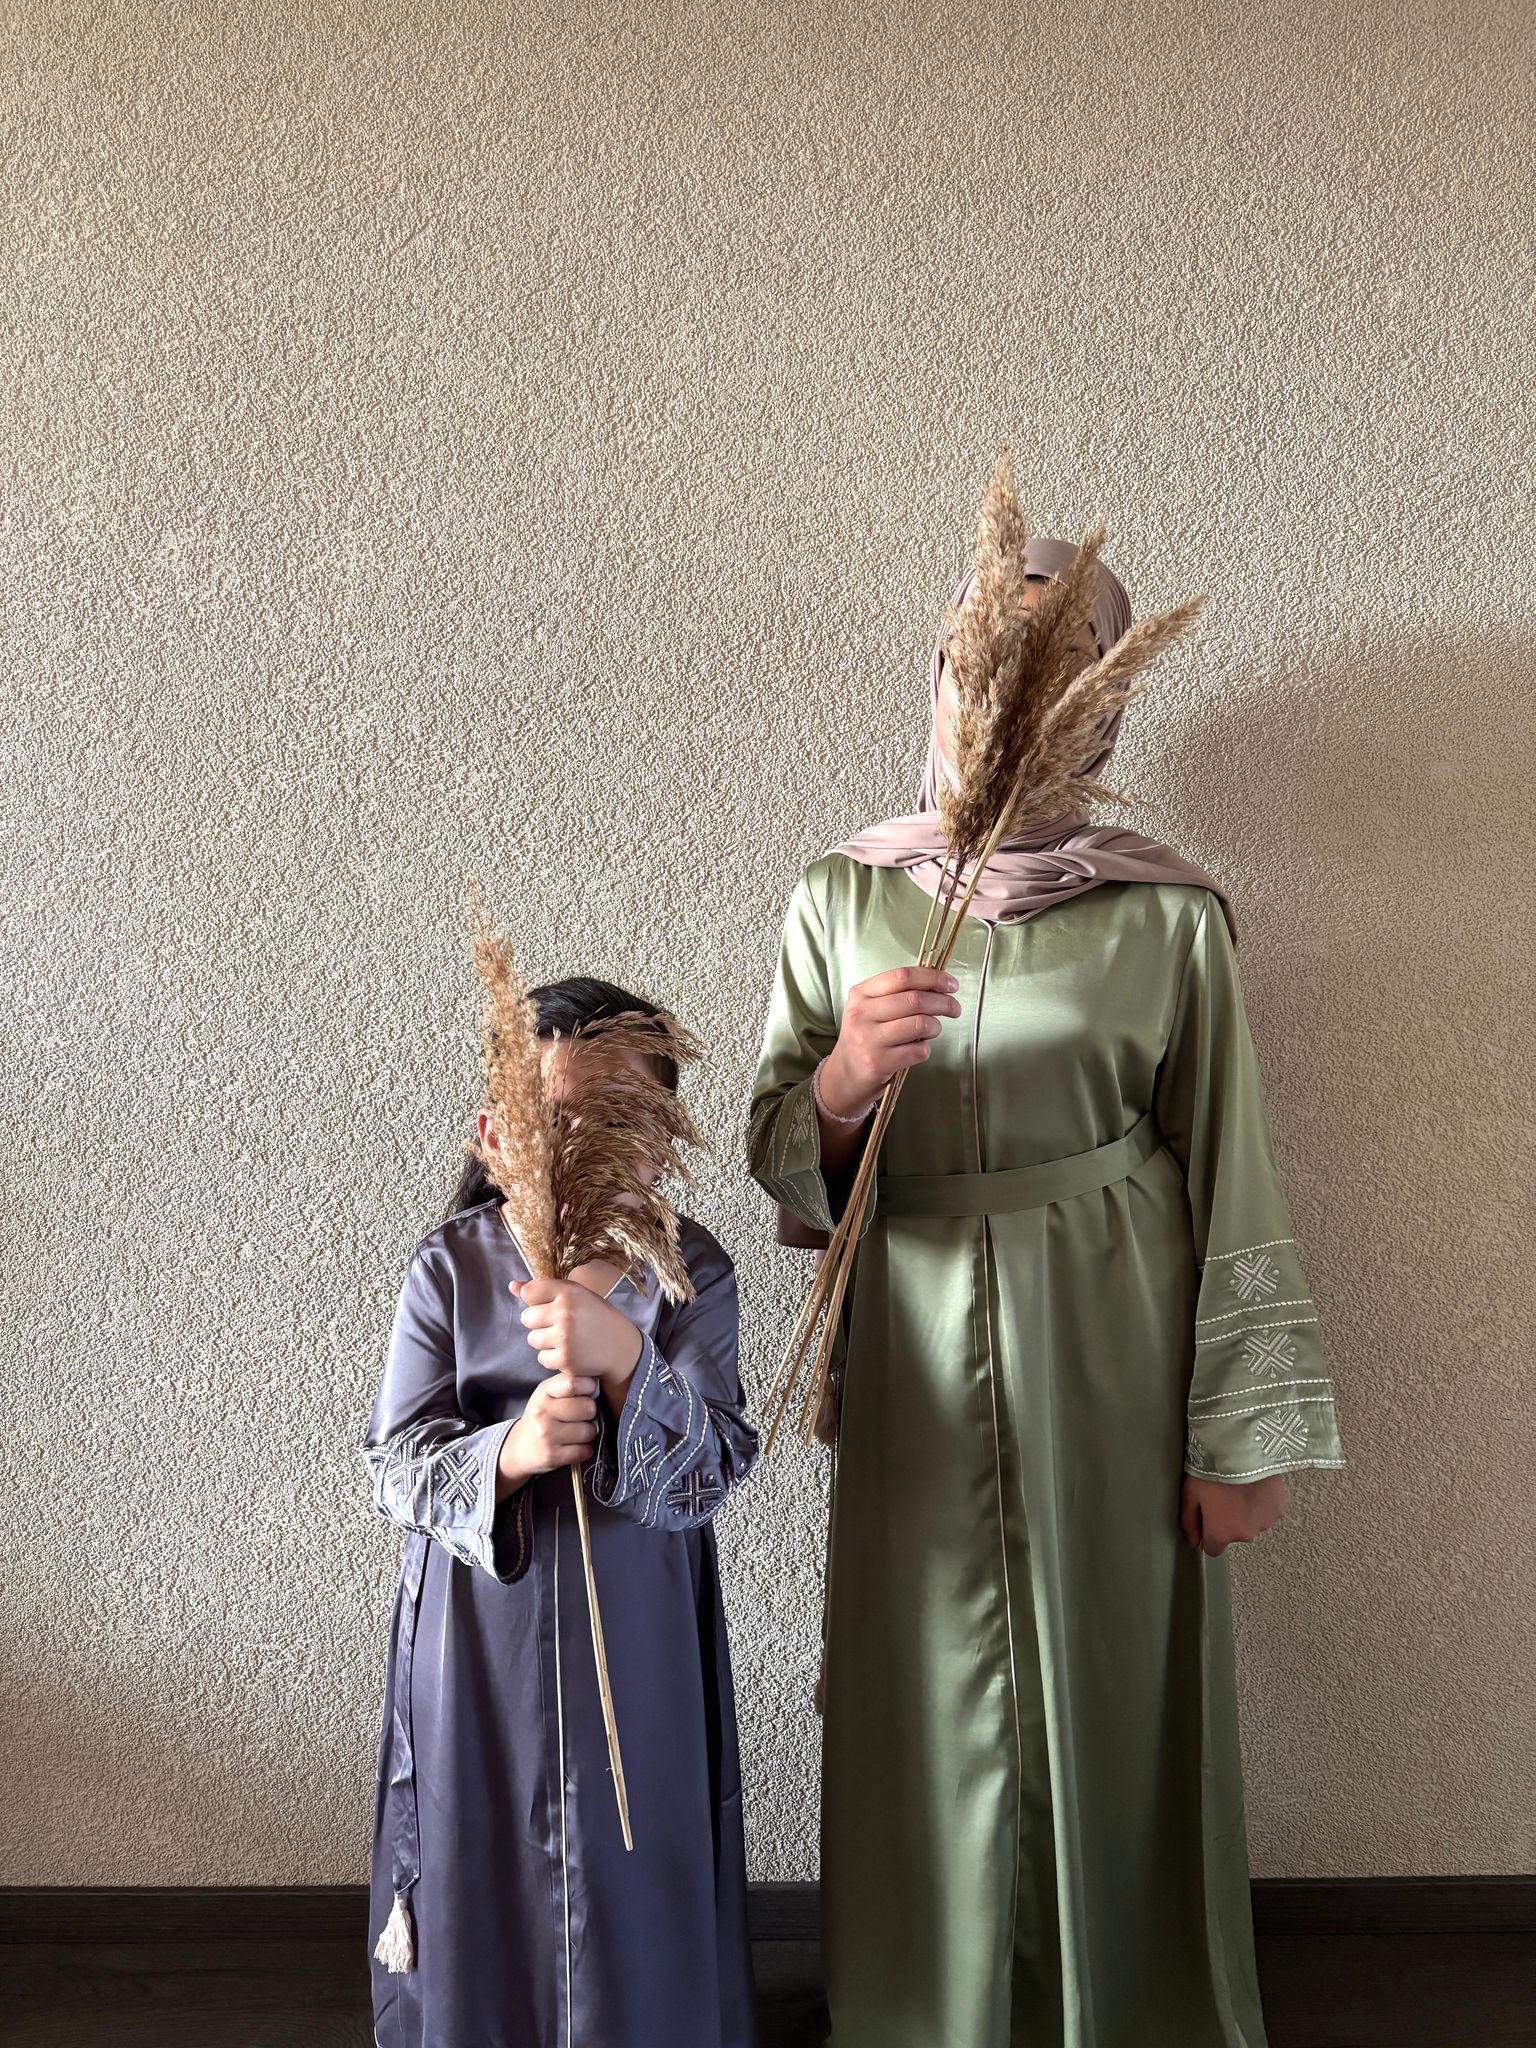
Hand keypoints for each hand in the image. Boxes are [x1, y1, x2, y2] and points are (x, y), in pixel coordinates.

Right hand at [496, 1369, 598, 1492]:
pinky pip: (585, 1451)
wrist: (520, 1447)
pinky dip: (585, 1450)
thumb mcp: (547, 1394)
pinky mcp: (552, 1456)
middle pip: (587, 1407)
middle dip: (590, 1412)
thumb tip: (596, 1377)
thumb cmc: (542, 1416)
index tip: (589, 1391)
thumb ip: (568, 1384)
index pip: (573, 1382)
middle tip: (582, 1416)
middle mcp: (542, 1412)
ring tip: (577, 1432)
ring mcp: (546, 1435)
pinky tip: (574, 1446)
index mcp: (543, 1392)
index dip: (589, 1386)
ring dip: (589, 1433)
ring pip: (589, 1431)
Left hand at [513, 1275, 643, 1384]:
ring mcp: (564, 1337)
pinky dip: (552, 1357)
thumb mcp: (576, 1295)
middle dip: (538, 1323)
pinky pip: (541, 1358)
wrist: (621, 1348)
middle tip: (559, 1324)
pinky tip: (569, 1352)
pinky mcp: (564, 1359)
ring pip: (532, 1339)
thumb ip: (543, 1289)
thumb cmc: (596, 1317)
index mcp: (569, 1292)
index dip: (536, 1301)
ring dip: (544, 1341)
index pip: (529, 1292)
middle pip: (526, 1317)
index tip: (550, 1305)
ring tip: (565, 1338)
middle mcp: (565, 1312)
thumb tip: (511, 1286)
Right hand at [819, 966, 962, 1120]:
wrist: (845, 1074)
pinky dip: (925, 1049)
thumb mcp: (870, 1009)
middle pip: (915, 1000)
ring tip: (933, 1030)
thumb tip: (938, 984)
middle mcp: (862, 1014)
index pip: (902, 977)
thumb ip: (897, 994)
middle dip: (944, 1002)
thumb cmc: (866, 1037)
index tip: (951, 984)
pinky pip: (918, 1050)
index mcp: (861, 994)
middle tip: (955, 1008)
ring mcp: (869, 1039)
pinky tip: (917, 1049)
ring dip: (936, 1027)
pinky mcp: (878, 1062)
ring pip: (920, 1024)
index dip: (932, 978)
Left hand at [1180, 1474, 1286, 1555]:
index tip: (1208, 1518)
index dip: (1209, 1534)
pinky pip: (1267, 1510)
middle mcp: (1245, 1534)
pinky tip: (1255, 1485)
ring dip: (1247, 1511)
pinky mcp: (1279, 1508)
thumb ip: (1189, 1521)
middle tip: (1223, 1495)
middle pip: (1234, 1534)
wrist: (1242, 1450)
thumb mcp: (1189, 1493)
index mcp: (1221, 1533)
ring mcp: (1264, 1522)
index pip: (1213, 1549)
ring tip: (1240, 1487)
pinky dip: (1261, 1502)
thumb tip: (1193, 1539)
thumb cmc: (1212, 1470)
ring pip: (1252, 1522)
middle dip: (1229, 1520)